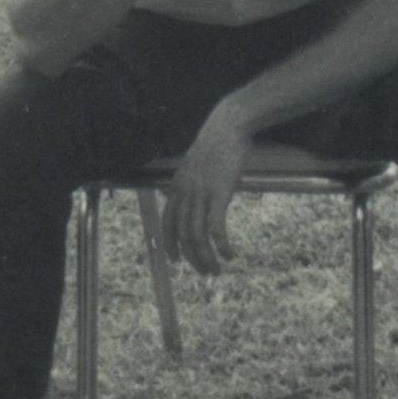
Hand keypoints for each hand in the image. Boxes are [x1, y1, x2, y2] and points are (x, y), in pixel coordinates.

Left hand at [165, 106, 247, 274]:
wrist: (227, 126)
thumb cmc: (216, 144)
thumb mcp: (195, 165)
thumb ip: (191, 183)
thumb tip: (194, 198)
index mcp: (177, 187)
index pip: (167, 223)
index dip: (170, 245)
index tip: (176, 260)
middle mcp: (184, 193)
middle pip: (182, 236)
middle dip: (192, 259)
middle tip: (206, 272)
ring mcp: (200, 194)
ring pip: (197, 237)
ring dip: (206, 258)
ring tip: (217, 269)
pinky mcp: (219, 194)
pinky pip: (216, 228)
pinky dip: (221, 246)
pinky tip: (230, 254)